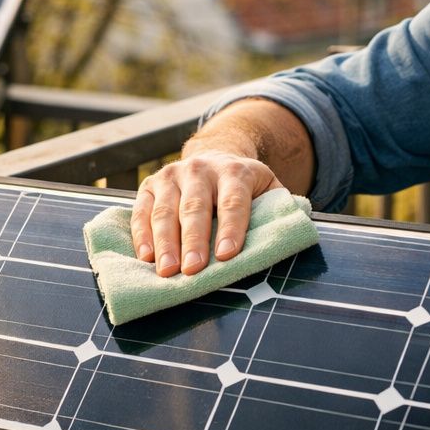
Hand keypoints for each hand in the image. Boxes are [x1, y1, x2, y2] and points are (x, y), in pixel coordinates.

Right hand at [132, 151, 281, 276]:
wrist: (215, 158)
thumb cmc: (243, 188)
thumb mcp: (267, 190)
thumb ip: (277, 210)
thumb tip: (287, 236)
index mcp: (234, 171)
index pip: (233, 202)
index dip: (231, 228)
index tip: (227, 255)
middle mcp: (200, 169)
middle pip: (195, 207)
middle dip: (194, 240)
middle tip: (192, 269)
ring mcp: (172, 175)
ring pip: (165, 210)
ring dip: (165, 243)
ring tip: (167, 271)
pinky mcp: (149, 185)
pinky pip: (142, 211)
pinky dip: (142, 235)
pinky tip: (146, 257)